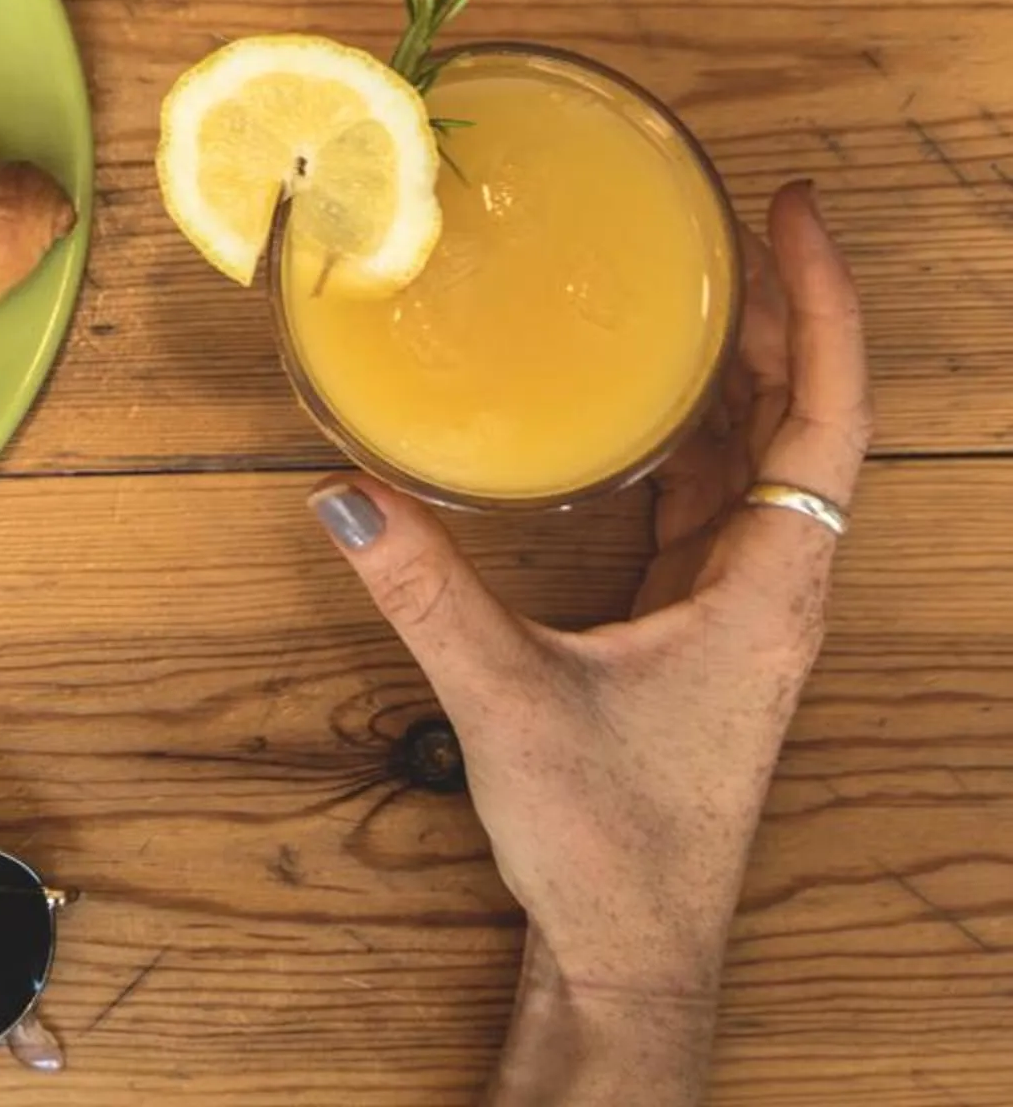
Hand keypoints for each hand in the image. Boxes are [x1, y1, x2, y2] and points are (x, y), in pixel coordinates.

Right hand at [307, 182, 869, 1106]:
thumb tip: (342, 493)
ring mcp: (738, 608)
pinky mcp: (694, 629)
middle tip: (724, 222)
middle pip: (798, 418)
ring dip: (730, 372)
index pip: (826, 418)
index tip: (788, 217)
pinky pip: (706, 502)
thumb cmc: (610, 843)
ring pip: (755, 458)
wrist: (631, 951)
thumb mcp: (506, 704)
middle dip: (773, 314)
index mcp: (769, 590)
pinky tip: (630, 408)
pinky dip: (682, 437)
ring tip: (682, 287)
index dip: (819, 308)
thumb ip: (425, 594)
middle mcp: (772, 587)